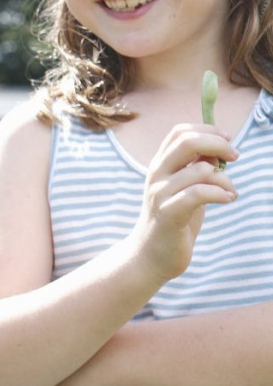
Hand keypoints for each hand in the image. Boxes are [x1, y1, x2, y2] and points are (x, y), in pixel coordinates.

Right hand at [130, 123, 235, 282]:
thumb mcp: (184, 188)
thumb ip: (196, 168)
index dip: (206, 130)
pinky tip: (227, 199)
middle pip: (186, 142)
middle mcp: (156, 175)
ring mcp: (160, 194)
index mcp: (160, 165)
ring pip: (200, 171)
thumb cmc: (174, 220)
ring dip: (225, 179)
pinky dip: (220, 193)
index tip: (227, 139)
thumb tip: (217, 150)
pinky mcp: (169, 214)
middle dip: (218, 144)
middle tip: (235, 157)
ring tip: (230, 191)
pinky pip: (199, 194)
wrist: (151, 255)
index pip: (179, 132)